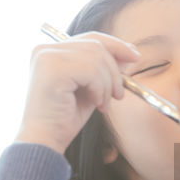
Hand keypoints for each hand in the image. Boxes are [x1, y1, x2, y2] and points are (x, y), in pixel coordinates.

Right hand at [15, 31, 142, 154]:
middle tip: (119, 94)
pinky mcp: (52, 69)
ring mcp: (46, 57)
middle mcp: (45, 50)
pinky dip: (100, 89)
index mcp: (50, 52)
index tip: (135, 56)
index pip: (90, 38)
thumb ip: (105, 70)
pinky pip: (91, 70)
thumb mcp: (91, 89)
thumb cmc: (64, 119)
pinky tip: (96, 104)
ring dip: (108, 84)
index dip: (116, 45)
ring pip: (97, 58)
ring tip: (103, 104)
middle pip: (96, 45)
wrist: (45, 141)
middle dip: (115, 70)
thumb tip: (129, 53)